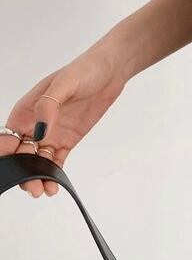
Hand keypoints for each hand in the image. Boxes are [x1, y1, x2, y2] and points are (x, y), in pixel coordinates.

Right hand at [1, 46, 126, 197]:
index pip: (7, 137)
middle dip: (23, 172)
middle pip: (21, 154)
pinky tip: (55, 185)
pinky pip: (57, 160)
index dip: (6, 153)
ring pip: (38, 161)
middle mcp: (35, 124)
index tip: (13, 165)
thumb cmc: (85, 69)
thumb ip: (49, 106)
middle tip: (32, 187)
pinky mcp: (68, 139)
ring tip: (44, 190)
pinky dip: (54, 173)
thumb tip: (39, 131)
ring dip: (38, 176)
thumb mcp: (65, 83)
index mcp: (26, 110)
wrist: (112, 70)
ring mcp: (52, 133)